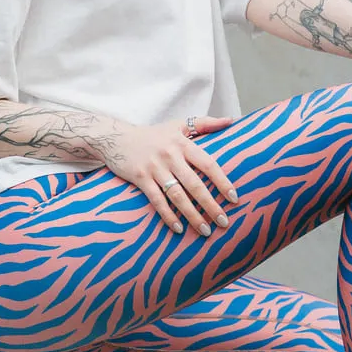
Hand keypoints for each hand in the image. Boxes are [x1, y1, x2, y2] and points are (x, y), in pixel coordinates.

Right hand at [103, 117, 238, 235]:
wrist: (117, 138)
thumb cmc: (153, 134)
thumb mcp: (178, 124)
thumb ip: (205, 123)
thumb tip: (231, 120)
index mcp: (182, 143)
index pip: (208, 164)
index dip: (222, 181)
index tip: (234, 198)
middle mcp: (170, 155)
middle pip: (194, 184)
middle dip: (210, 205)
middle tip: (224, 222)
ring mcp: (154, 168)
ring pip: (177, 195)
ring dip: (192, 215)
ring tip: (205, 231)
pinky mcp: (140, 178)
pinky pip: (157, 200)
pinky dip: (168, 215)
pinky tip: (179, 228)